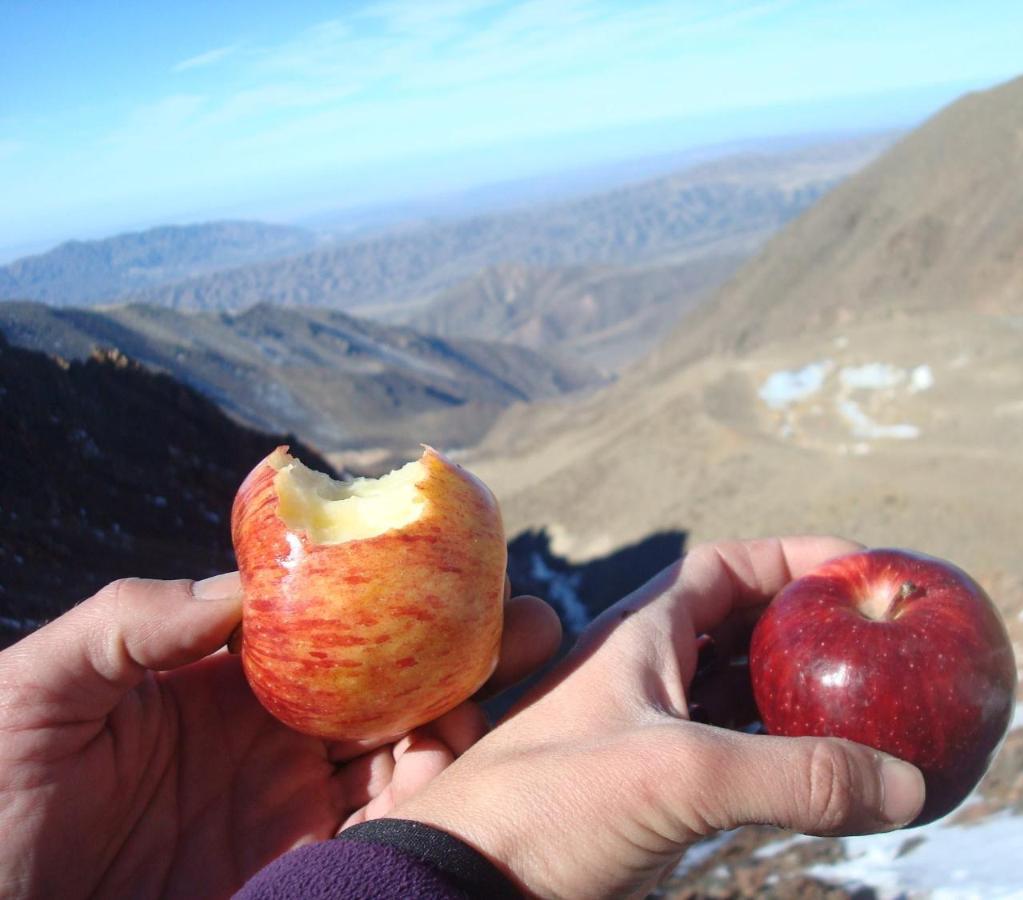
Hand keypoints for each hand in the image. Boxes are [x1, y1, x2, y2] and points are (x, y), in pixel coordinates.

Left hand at [0, 574, 559, 898]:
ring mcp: (291, 812)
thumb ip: (127, 624)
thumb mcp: (30, 692)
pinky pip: (384, 838)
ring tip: (508, 702)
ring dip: (465, 727)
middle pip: (389, 684)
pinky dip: (432, 810)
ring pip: (406, 758)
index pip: (330, 625)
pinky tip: (460, 782)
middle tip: (530, 627)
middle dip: (464, 653)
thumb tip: (236, 590)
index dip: (394, 597)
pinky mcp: (300, 878)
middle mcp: (273, 739)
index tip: (459, 571)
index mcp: (223, 681)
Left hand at [391, 537, 925, 898]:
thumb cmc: (549, 808)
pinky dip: (783, 763)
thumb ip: (795, 776)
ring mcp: (651, 736)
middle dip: (807, 630)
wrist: (469, 885)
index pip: (727, 568)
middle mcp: (647, 676)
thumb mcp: (681, 775)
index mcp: (642, 637)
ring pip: (739, 699)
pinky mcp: (654, 797)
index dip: (794, 557)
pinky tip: (827, 784)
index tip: (861, 569)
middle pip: (741, 630)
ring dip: (799, 701)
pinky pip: (735, 761)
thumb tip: (904, 785)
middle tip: (876, 643)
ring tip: (869, 710)